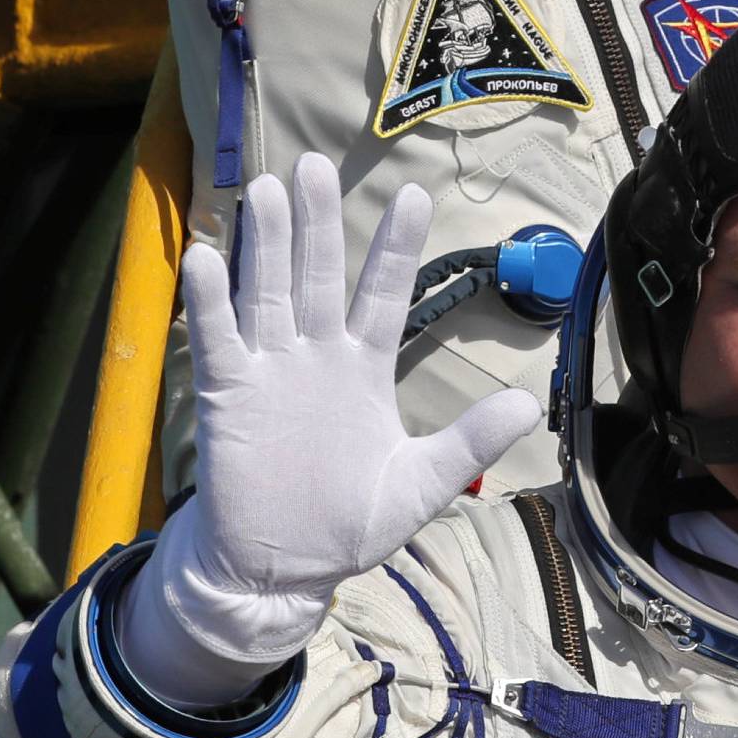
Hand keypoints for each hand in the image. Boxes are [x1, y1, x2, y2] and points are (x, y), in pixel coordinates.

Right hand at [116, 156, 539, 704]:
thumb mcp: (419, 485)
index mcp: (364, 367)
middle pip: (316, 276)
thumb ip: (469, 442)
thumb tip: (531, 405)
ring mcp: (269, 372)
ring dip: (265, 245)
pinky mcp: (228, 397)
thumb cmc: (346, 523)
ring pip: (267, 293)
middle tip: (316, 166)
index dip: (395, 246)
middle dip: (317, 223)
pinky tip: (207, 259)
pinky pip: (217, 342)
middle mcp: (316, 356)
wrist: (280, 570)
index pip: (384, 292)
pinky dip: (210, 303)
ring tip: (268, 191)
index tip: (413, 193)